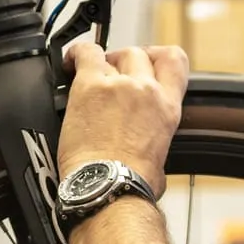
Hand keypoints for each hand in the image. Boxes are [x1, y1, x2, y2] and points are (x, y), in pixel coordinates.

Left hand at [60, 39, 187, 192]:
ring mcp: (119, 85)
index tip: (145, 61)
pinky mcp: (90, 86)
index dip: (157, 55)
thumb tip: (144, 144)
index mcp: (167, 109)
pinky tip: (69, 63)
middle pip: (138, 54)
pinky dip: (76, 55)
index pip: (174, 60)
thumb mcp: (159, 158)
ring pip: (112, 55)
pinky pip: (85, 54)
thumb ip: (153, 137)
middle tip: (110, 75)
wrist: (110, 190)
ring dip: (101, 63)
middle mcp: (146, 91)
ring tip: (88, 76)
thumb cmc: (130, 186)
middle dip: (123, 62)